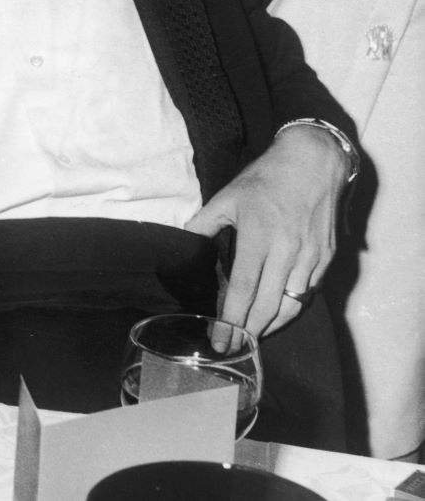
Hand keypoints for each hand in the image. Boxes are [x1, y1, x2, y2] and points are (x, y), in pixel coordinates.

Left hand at [185, 124, 347, 338]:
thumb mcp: (228, 196)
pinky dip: (292, 308)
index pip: (242, 290)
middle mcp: (287, 252)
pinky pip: (308, 293)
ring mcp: (310, 257)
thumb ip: (204, 223)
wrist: (313, 162)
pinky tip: (276, 313)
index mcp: (259, 237)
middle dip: (248, 332)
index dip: (230, 320)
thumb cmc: (266, 179)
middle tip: (232, 347)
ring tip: (252, 337)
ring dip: (271, 325)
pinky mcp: (327, 258)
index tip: (218, 339)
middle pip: (267, 305)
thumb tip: (183, 242)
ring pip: (291, 305)